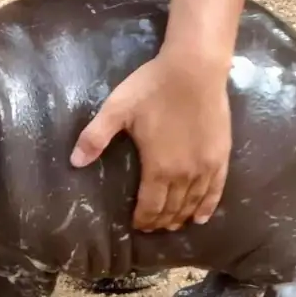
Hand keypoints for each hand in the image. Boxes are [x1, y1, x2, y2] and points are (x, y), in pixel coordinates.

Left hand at [69, 48, 231, 231]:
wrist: (195, 68)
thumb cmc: (153, 87)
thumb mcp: (117, 109)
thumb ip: (95, 137)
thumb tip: (74, 162)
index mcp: (158, 168)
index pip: (150, 206)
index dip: (143, 219)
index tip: (137, 225)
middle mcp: (184, 174)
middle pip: (172, 208)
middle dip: (160, 221)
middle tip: (151, 228)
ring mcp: (206, 166)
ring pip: (193, 203)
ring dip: (181, 217)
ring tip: (172, 225)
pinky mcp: (221, 155)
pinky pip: (216, 190)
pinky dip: (207, 207)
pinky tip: (202, 217)